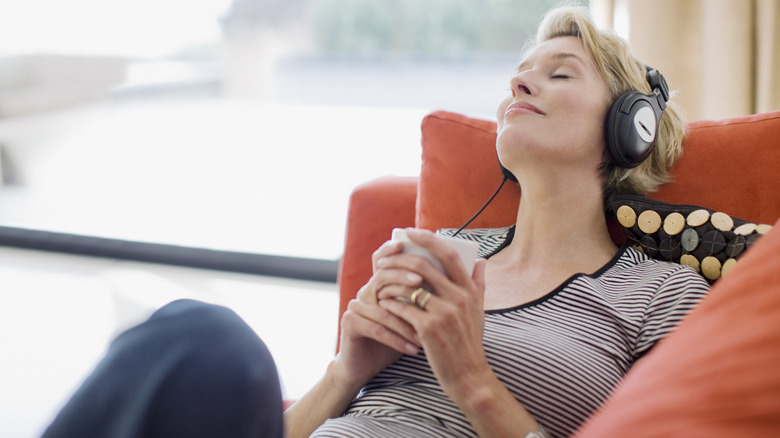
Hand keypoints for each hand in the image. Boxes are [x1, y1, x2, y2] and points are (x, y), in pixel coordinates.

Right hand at [332, 238, 425, 388]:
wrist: (368, 367)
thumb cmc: (400, 339)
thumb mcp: (419, 316)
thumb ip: (437, 293)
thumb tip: (474, 268)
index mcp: (382, 285)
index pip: (386, 259)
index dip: (392, 250)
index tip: (408, 245)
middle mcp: (367, 291)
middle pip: (383, 277)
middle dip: (404, 281)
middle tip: (421, 283)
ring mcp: (356, 306)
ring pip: (384, 307)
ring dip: (407, 321)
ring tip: (426, 333)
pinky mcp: (350, 323)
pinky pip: (376, 328)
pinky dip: (397, 339)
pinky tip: (413, 349)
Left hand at [374, 228, 491, 401]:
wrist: (469, 376)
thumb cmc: (470, 343)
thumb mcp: (479, 312)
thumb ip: (479, 284)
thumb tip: (481, 260)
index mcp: (470, 290)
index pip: (449, 255)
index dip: (429, 239)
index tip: (411, 231)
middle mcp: (459, 298)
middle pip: (425, 266)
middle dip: (400, 259)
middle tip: (383, 260)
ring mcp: (445, 313)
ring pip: (410, 286)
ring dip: (390, 281)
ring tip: (379, 282)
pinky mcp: (429, 329)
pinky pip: (403, 308)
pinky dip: (391, 303)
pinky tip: (383, 304)